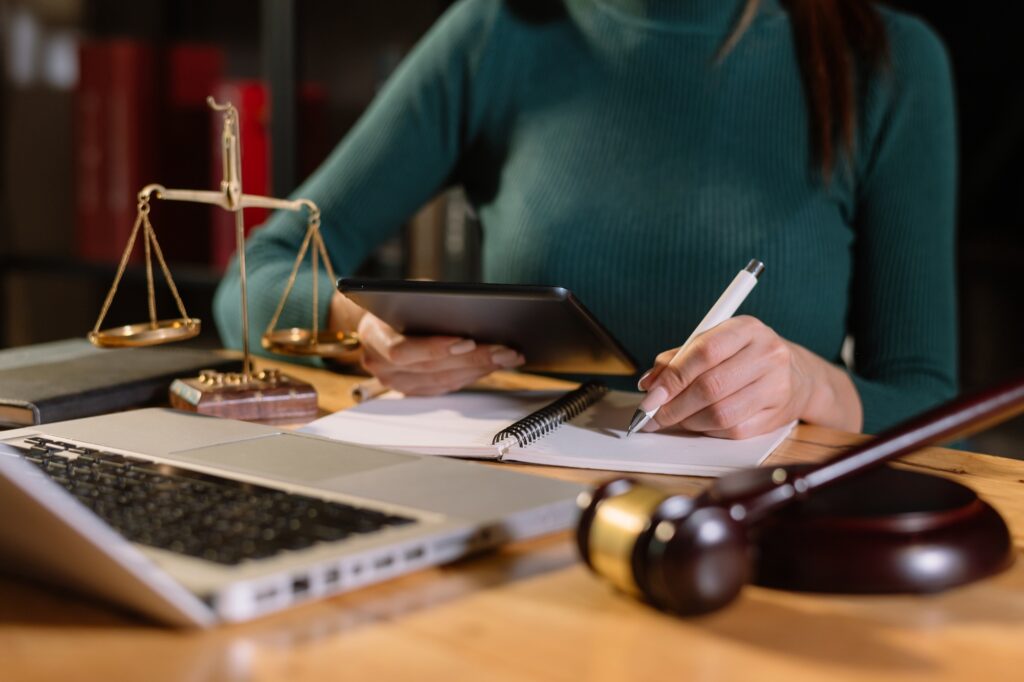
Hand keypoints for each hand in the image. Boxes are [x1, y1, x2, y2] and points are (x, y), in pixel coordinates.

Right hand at [356, 312, 523, 395]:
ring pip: (442, 381)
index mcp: (373, 336)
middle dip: (471, 359)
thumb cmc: (397, 301)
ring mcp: (395, 382)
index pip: (402, 351)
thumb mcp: (411, 291)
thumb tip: (470, 309)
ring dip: (478, 369)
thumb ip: (431, 301)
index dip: (435, 349)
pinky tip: (492, 365)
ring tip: (507, 357)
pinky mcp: (412, 390)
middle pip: (430, 368)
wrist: (377, 321)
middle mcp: (380, 365)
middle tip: (504, 350)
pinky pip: (445, 387)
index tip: (468, 340)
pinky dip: (471, 376)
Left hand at [637, 316, 861, 437]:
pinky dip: (707, 430)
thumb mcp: (715, 343)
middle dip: (673, 406)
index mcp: (747, 328)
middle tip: (652, 415)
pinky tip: (700, 422)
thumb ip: (679, 359)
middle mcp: (767, 354)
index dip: (672, 377)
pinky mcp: (777, 415)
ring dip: (688, 421)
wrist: (798, 376)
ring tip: (675, 418)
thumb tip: (649, 384)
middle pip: (710, 386)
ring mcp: (776, 386)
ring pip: (720, 413)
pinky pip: (732, 430)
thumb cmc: (745, 357)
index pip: (704, 352)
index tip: (650, 395)